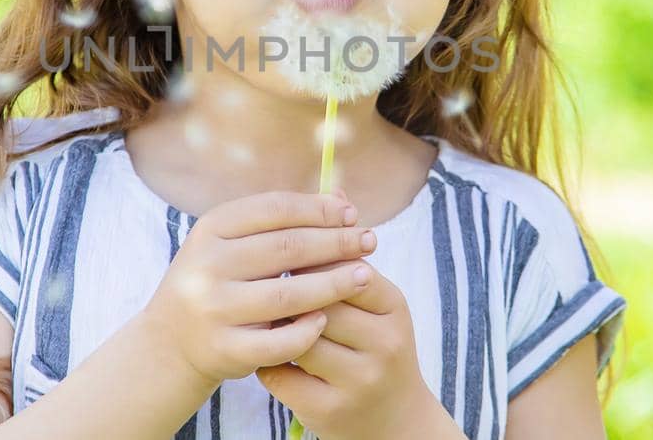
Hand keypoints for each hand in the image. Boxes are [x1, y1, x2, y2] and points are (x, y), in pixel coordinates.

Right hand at [140, 191, 379, 385]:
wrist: (171, 343)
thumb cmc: (217, 283)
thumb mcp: (234, 244)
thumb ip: (281, 221)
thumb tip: (341, 198)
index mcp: (210, 230)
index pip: (275, 209)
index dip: (319, 209)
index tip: (352, 213)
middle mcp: (207, 266)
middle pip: (287, 249)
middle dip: (336, 243)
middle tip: (370, 241)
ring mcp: (214, 309)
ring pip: (289, 294)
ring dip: (334, 283)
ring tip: (365, 275)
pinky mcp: (225, 349)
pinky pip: (281, 340)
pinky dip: (309, 328)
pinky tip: (329, 318)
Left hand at [256, 252, 444, 439]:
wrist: (395, 418)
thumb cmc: (374, 347)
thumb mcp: (376, 307)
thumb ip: (343, 272)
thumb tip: (291, 234)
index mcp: (394, 309)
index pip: (348, 269)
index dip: (312, 260)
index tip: (286, 252)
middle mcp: (384, 345)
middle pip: (321, 304)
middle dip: (288, 293)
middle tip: (261, 282)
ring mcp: (358, 381)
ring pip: (298, 339)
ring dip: (273, 326)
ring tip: (258, 313)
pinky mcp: (328, 410)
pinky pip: (281, 374)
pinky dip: (266, 359)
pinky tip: (263, 349)